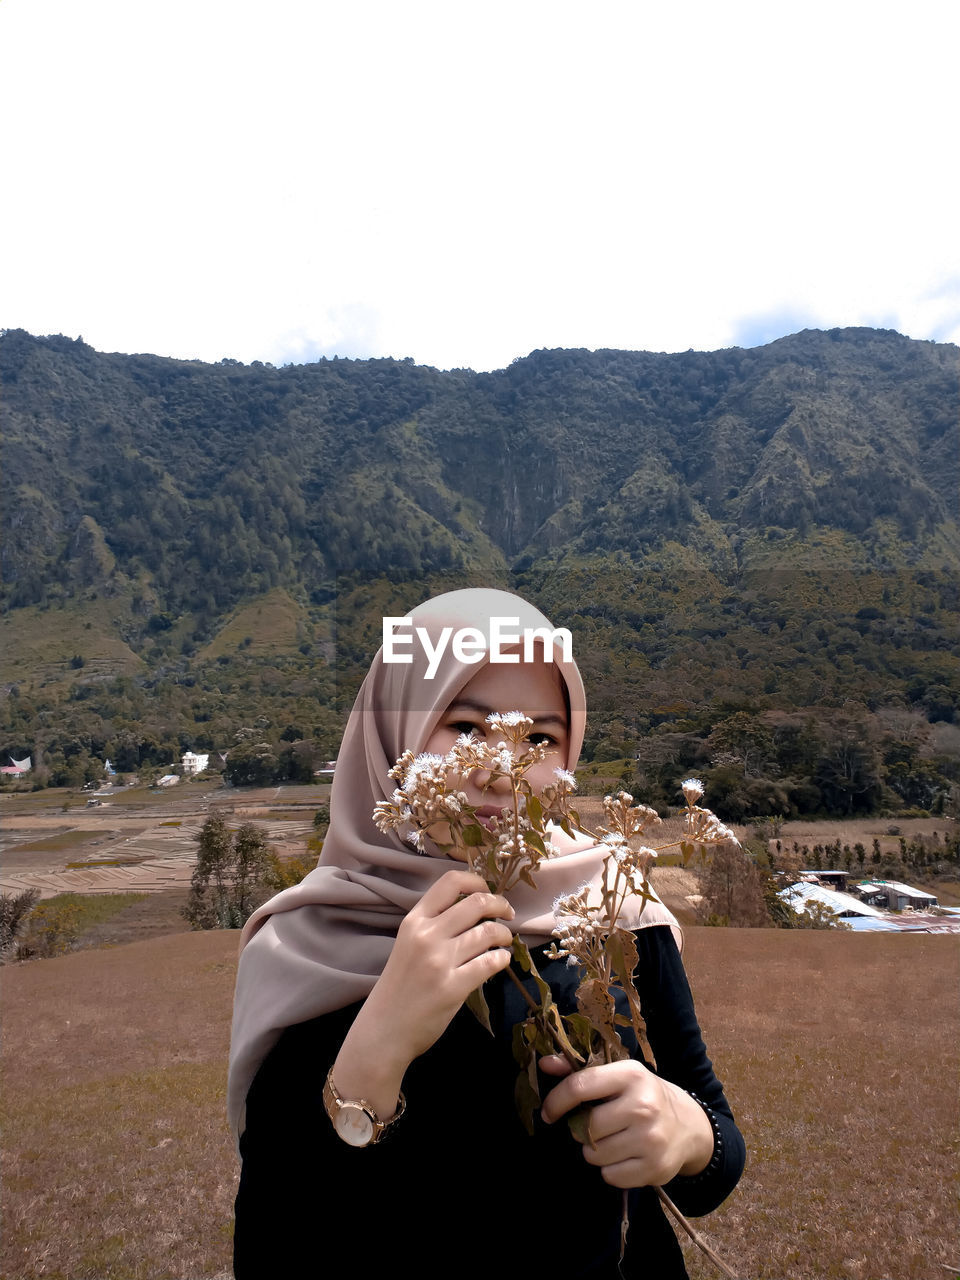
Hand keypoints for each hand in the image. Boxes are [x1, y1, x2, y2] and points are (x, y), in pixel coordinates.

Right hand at [333, 871, 513, 1115]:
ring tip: (504, 940)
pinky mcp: (453, 987)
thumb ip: (434, 925)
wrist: (383, 1030)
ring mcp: (440, 962)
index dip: (476, 880)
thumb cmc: (399, 986)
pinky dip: (502, 958)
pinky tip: (500, 960)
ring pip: (488, 932)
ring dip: (504, 934)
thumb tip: (475, 908)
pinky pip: (490, 962)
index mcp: (414, 921)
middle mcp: (426, 936)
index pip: (449, 882)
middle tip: (507, 914)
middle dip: (500, 905)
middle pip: (476, 903)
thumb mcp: (407, 945)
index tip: (487, 890)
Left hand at [539, 1056, 714, 1187]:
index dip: (556, 1101)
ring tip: (611, 1140)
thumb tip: (545, 1064)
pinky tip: (624, 1156)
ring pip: (595, 1155)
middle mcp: (644, 1105)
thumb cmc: (643, 1096)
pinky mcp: (655, 1168)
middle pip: (587, 1127)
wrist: (688, 1126)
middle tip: (595, 1126)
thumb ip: (580, 1071)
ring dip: (595, 1151)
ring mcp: (651, 1139)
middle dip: (583, 1130)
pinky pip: (610, 1176)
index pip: (580, 1086)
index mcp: (631, 1075)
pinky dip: (611, 1170)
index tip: (548, 1112)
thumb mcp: (618, 1076)